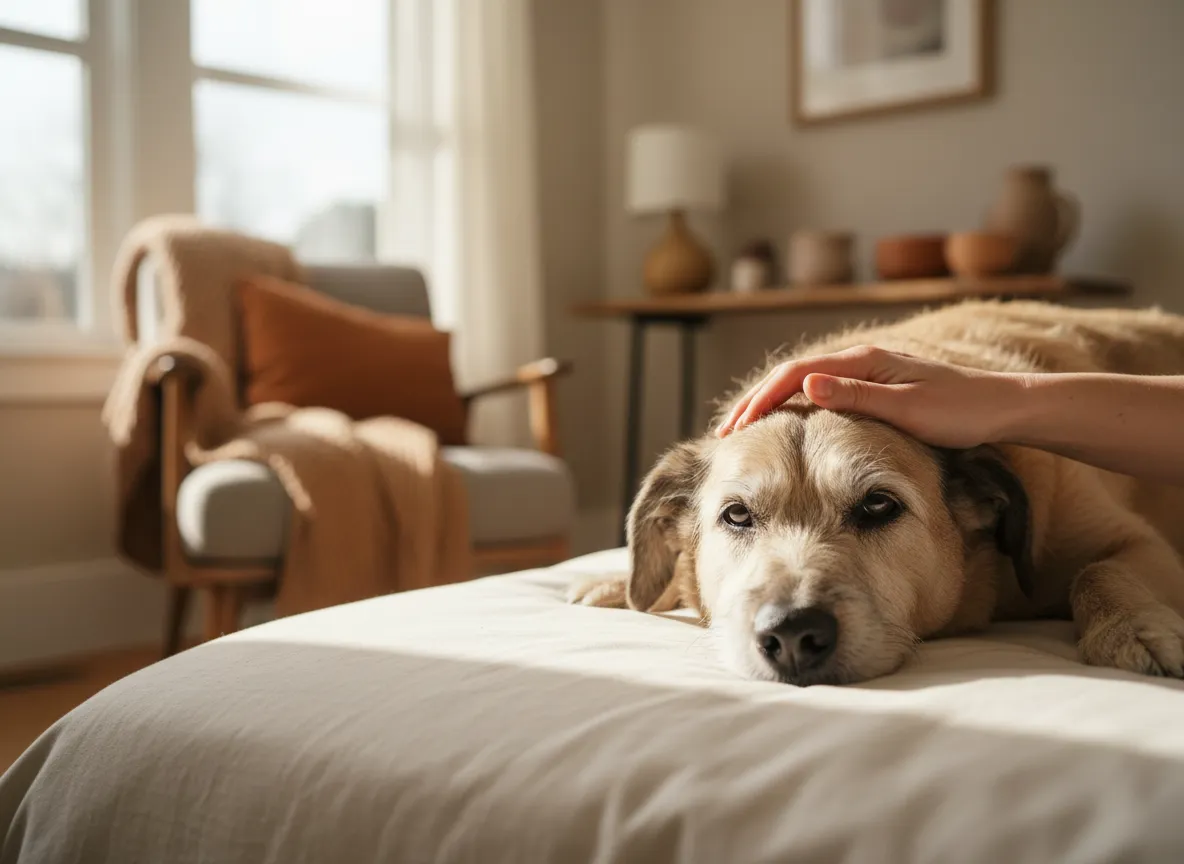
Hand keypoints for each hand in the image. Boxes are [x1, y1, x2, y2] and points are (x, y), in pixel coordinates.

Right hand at [714, 345, 1020, 448]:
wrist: (1003, 407)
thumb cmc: (961, 412)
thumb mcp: (908, 409)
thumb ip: (856, 397)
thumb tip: (806, 386)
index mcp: (865, 362)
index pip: (797, 374)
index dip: (763, 398)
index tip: (738, 426)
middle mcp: (862, 362)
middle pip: (795, 376)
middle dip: (758, 402)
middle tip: (728, 432)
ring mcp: (868, 374)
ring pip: (806, 384)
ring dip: (773, 405)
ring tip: (746, 430)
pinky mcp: (877, 388)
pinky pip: (823, 394)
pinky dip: (796, 408)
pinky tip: (789, 425)